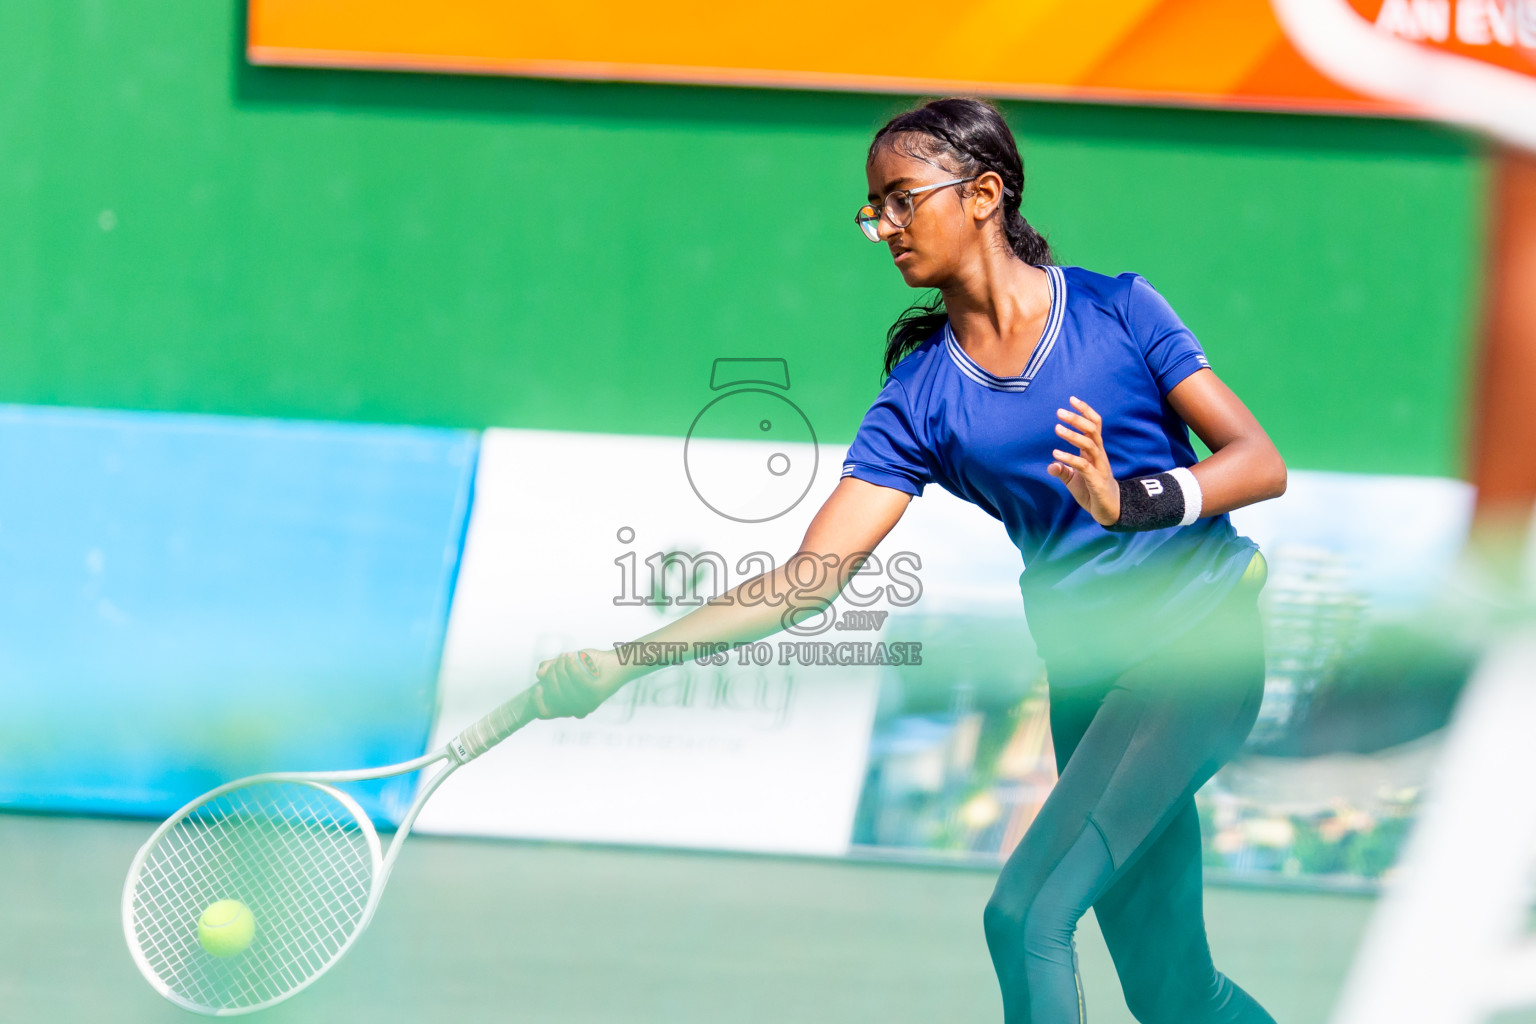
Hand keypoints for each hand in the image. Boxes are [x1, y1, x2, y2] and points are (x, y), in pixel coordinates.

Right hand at [533, 648, 625, 718]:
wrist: (618, 661)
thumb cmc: (591, 663)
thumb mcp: (566, 664)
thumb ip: (551, 668)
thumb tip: (539, 674)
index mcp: (568, 706)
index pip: (544, 713)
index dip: (536, 702)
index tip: (537, 687)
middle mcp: (578, 709)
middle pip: (553, 695)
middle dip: (552, 675)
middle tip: (558, 660)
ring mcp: (588, 703)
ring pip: (564, 687)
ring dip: (562, 669)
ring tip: (567, 656)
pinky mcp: (597, 694)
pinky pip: (578, 681)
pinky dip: (573, 666)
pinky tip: (573, 656)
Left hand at [1048, 396, 1120, 526]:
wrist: (1108, 510)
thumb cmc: (1092, 491)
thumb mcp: (1074, 480)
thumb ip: (1063, 470)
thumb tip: (1050, 465)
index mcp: (1094, 451)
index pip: (1093, 425)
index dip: (1085, 411)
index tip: (1072, 399)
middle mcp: (1098, 455)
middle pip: (1092, 430)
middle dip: (1077, 419)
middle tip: (1059, 412)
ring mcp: (1099, 467)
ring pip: (1089, 445)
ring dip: (1073, 435)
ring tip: (1057, 428)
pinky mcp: (1096, 480)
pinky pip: (1083, 465)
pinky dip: (1069, 458)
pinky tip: (1056, 454)